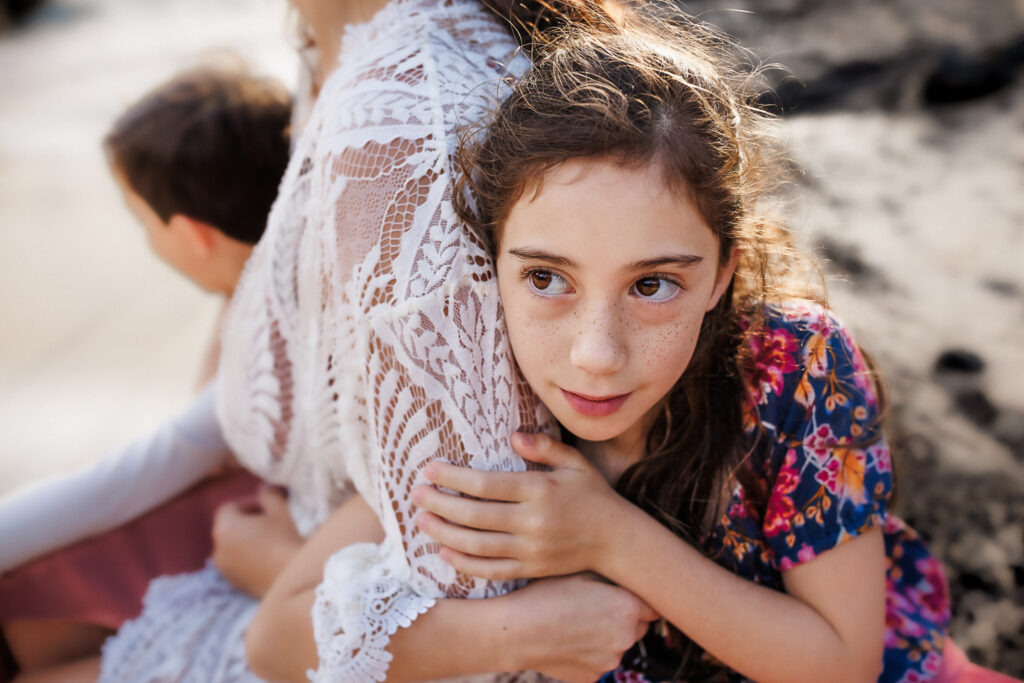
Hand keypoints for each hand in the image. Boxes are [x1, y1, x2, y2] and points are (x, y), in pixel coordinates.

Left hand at [212, 485, 302, 597]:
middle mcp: (217, 549)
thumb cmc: (284, 540)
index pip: (228, 508)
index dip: (248, 503)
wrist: (293, 580)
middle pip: (228, 528)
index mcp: (224, 528)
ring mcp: (224, 569)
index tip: (267, 507)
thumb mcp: (279, 510)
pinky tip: (269, 558)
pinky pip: (237, 563)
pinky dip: (248, 557)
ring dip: (247, 540)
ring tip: (271, 540)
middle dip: (247, 522)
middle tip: (270, 521)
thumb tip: (265, 487)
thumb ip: (268, 494)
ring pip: (233, 546)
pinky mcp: (234, 583)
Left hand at [413, 432, 629, 579]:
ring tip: (421, 521)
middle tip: (416, 494)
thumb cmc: (593, 495)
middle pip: (475, 515)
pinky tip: (445, 551)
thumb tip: (512, 435)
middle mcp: (532, 522)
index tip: (429, 470)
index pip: (486, 485)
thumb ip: (544, 447)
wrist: (617, 541)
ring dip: (444, 533)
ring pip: (477, 545)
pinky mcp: (531, 570)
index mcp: (539, 491)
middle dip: (440, 504)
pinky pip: (491, 570)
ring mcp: (531, 550)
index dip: (454, 478)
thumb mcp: (575, 463)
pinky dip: (465, 563)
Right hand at [501, 573, 657, 681]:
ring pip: (617, 646)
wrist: (517, 631)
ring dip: (606, 637)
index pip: (653, 606)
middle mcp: (626, 638)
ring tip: (575, 624)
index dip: (638, 599)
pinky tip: (568, 641)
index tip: (625, 595)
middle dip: (624, 619)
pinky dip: (589, 654)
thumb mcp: (582, 574)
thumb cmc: (547, 595)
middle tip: (594, 607)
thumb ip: (613, 581)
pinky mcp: (593, 677)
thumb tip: (627, 583)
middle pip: (637, 627)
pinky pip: (598, 662)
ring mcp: (610, 662)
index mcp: (628, 608)